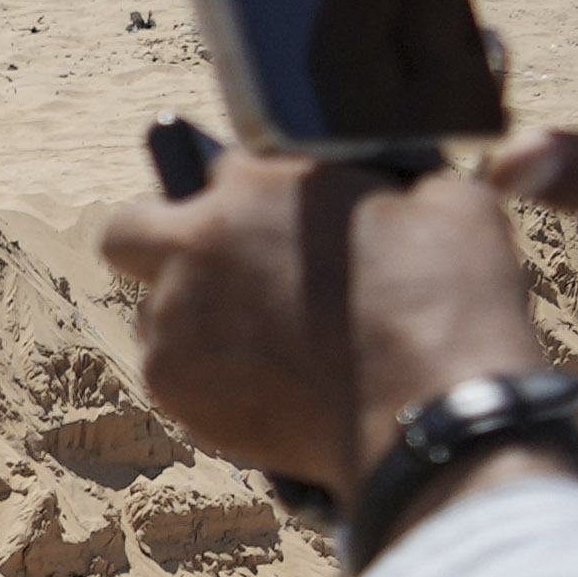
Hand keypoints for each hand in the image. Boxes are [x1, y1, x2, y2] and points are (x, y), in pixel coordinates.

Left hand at [92, 145, 545, 498]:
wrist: (430, 407)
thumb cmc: (448, 299)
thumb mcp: (443, 203)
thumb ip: (386, 185)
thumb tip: (380, 188)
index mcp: (256, 181)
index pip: (216, 169)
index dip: (244, 196)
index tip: (267, 219)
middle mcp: (196, 243)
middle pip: (129, 232)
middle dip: (161, 244)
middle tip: (213, 272)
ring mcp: (172, 317)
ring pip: (154, 311)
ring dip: (194, 320)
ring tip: (267, 348)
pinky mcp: (168, 384)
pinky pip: (171, 372)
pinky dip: (206, 379)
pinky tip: (266, 388)